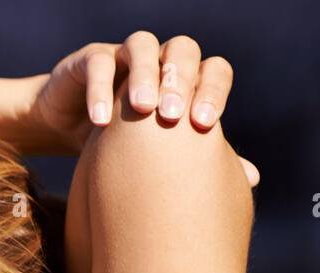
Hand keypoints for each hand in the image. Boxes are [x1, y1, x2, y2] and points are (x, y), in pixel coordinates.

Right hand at [24, 32, 259, 185]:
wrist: (67, 130)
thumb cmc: (119, 142)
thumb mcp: (159, 154)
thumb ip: (199, 160)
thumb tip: (252, 179)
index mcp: (182, 80)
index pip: (212, 69)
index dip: (213, 90)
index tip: (204, 125)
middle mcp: (158, 62)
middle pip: (182, 50)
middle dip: (180, 80)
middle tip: (172, 115)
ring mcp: (122, 57)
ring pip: (143, 46)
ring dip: (145, 75)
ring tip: (141, 109)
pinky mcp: (88, 61)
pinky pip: (97, 64)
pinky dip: (100, 89)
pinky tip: (101, 121)